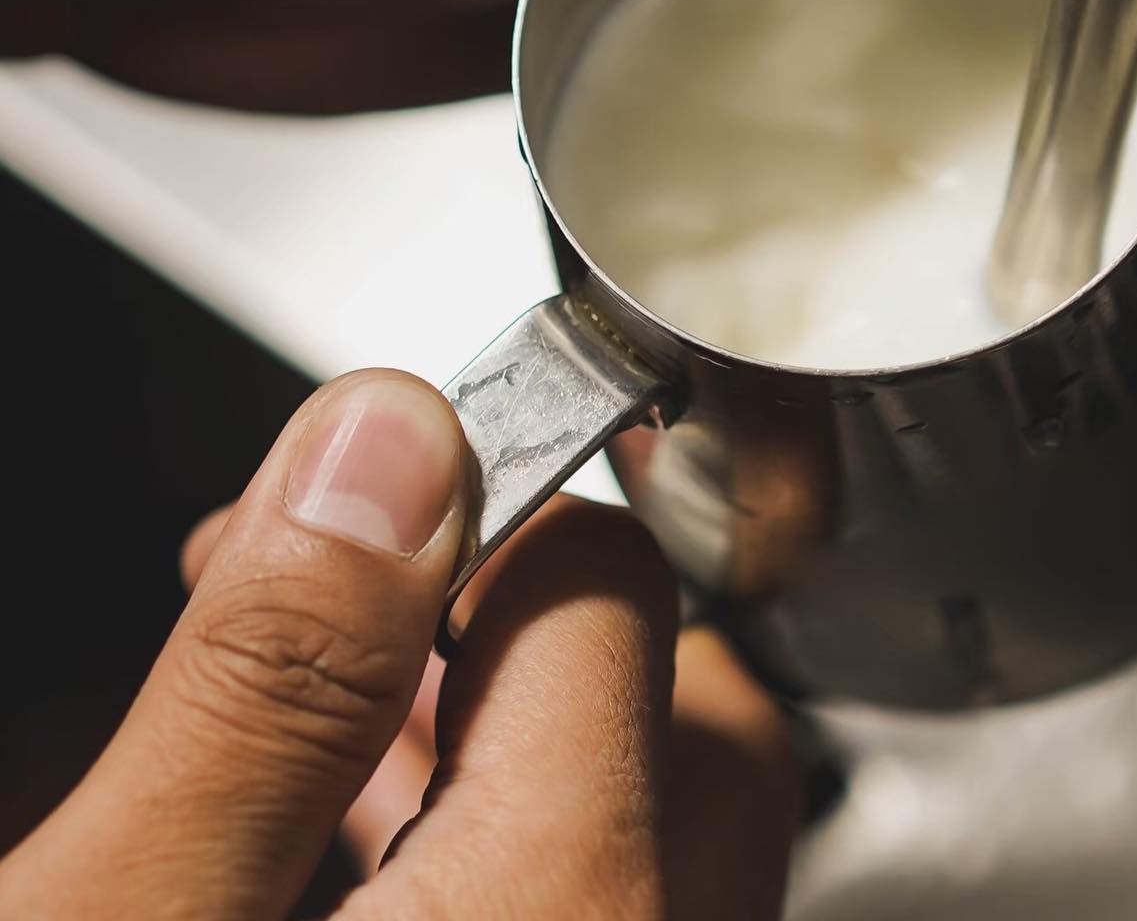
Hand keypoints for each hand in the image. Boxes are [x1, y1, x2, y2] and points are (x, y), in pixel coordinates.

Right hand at [0, 370, 796, 918]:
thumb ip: (265, 685)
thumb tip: (381, 447)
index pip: (609, 591)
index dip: (487, 510)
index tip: (374, 502)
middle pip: (684, 706)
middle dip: (535, 612)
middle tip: (382, 589)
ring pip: (662, 821)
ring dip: (525, 730)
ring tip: (354, 710)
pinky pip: (613, 910)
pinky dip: (516, 847)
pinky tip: (372, 846)